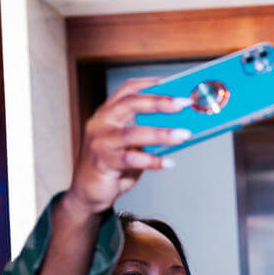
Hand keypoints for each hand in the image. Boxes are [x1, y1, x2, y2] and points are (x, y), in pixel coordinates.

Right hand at [66, 78, 191, 216]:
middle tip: (184, 104)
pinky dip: (152, 161)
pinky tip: (168, 163)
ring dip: (161, 134)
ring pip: (132, 133)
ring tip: (183, 135)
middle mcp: (101, 123)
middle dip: (159, 102)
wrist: (89, 192)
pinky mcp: (102, 162)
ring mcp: (99, 142)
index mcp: (108, 113)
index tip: (171, 83)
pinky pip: (130, 159)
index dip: (148, 85)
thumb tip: (179, 127)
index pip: (127, 91)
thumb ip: (148, 133)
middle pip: (130, 105)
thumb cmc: (113, 165)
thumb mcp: (132, 145)